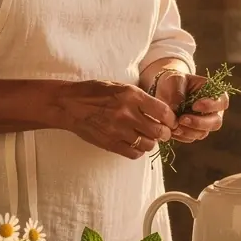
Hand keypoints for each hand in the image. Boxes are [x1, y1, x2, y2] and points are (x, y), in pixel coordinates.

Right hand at [52, 80, 176, 158]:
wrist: (69, 104)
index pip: (163, 111)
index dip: (171, 119)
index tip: (171, 122)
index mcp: (131, 95)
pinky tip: (134, 145)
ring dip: (151, 142)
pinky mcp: (110, 143)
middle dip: (164, 133)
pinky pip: (133, 154)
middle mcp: (127, 113)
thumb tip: (160, 111)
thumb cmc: (94, 92)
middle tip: (162, 133)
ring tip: (146, 137)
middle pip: (158, 131)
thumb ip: (140, 98)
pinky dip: (138, 151)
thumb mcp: (120, 87)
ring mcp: (118, 130)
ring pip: (148, 144)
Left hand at [153, 71, 228, 144]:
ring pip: (202, 133)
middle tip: (182, 119)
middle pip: (215, 122)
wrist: (166, 90)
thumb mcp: (176, 80)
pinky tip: (171, 129)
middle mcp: (214, 111)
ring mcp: (204, 123)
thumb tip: (176, 110)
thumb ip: (178, 93)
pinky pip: (190, 138)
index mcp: (215, 94)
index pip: (222, 103)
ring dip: (188, 131)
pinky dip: (181, 135)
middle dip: (199, 123)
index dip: (211, 106)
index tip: (195, 105)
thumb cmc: (175, 81)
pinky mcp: (193, 132)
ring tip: (174, 125)